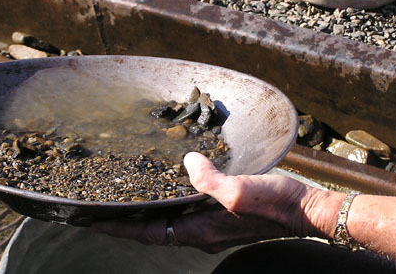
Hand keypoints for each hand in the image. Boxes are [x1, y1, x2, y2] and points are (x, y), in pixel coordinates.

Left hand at [93, 152, 329, 252]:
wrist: (304, 209)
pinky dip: (168, 202)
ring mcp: (212, 224)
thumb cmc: (275, 204)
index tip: (91, 219)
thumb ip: (209, 181)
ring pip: (168, 221)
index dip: (118, 226)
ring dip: (146, 212)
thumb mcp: (239, 191)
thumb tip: (187, 163)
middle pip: (154, 229)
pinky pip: (186, 210)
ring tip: (126, 197)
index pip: (148, 232)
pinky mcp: (222, 213)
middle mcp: (202, 231)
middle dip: (126, 221)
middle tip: (101, 206)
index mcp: (200, 229)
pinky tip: (168, 187)